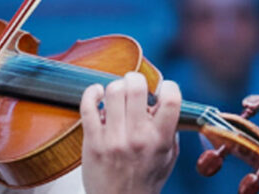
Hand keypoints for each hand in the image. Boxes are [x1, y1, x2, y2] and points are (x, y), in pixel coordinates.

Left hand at [79, 72, 180, 193]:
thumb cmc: (144, 179)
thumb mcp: (167, 157)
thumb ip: (169, 129)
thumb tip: (163, 100)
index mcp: (160, 140)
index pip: (171, 101)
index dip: (168, 86)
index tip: (162, 88)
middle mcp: (137, 136)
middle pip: (136, 88)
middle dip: (135, 78)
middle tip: (134, 83)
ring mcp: (113, 138)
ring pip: (112, 92)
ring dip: (115, 86)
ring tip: (116, 92)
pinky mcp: (92, 139)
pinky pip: (88, 106)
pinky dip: (92, 92)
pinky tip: (97, 93)